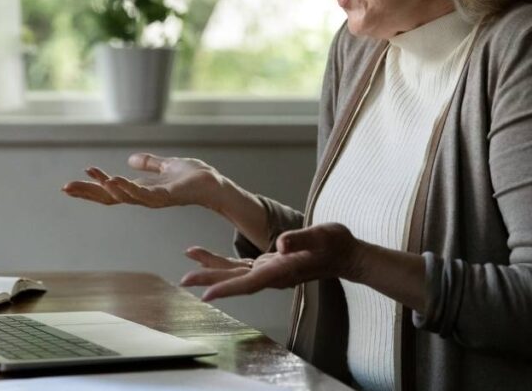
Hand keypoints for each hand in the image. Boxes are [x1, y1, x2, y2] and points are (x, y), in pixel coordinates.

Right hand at [62, 153, 222, 209]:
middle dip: (89, 193)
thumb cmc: (194, 177)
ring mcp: (155, 199)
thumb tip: (131, 159)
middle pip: (111, 197)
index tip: (70, 184)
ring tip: (91, 179)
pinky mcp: (167, 196)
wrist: (215, 185)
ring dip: (107, 188)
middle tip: (66, 187)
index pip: (110, 191)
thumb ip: (149, 164)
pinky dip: (128, 188)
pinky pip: (144, 194)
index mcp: (140, 189)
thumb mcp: (167, 165)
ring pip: (125, 196)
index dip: (90, 188)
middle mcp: (144, 197)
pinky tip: (114, 180)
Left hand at [179, 223, 364, 301]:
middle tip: (184, 279)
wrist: (346, 254)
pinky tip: (205, 254)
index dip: (226, 289)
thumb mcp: (322, 236)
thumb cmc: (336, 244)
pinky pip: (239, 266)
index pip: (249, 283)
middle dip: (209, 279)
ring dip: (211, 268)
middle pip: (235, 281)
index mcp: (281, 271)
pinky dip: (221, 261)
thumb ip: (301, 240)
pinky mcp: (268, 265)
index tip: (206, 294)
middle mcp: (272, 275)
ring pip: (234, 274)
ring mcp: (269, 272)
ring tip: (188, 260)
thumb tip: (282, 244)